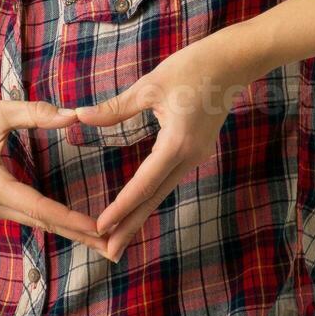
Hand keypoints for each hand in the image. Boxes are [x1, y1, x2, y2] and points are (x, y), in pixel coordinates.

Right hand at [0, 99, 113, 258]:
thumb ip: (37, 114)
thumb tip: (74, 115)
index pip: (40, 208)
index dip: (72, 219)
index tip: (99, 228)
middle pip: (43, 222)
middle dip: (79, 233)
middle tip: (114, 245)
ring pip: (37, 223)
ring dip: (69, 230)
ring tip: (103, 240)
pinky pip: (29, 217)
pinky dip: (54, 221)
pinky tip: (77, 226)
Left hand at [73, 35, 261, 262]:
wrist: (233, 61)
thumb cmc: (192, 67)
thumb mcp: (150, 85)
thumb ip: (115, 108)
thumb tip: (81, 117)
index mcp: (178, 143)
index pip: (144, 183)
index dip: (122, 207)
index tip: (101, 227)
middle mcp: (189, 156)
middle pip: (155, 198)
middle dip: (131, 226)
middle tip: (108, 253)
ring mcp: (195, 155)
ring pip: (162, 191)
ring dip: (140, 214)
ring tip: (118, 237)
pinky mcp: (196, 150)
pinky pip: (169, 179)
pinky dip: (150, 196)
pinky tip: (138, 207)